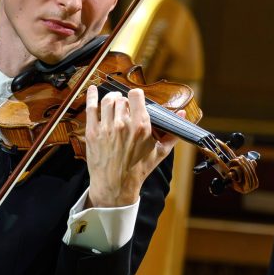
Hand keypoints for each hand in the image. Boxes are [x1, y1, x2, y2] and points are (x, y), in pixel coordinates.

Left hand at [84, 86, 179, 207]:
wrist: (115, 185)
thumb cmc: (138, 170)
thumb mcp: (159, 152)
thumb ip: (172, 132)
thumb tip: (182, 114)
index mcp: (141, 126)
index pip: (136, 95)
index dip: (136, 95)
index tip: (135, 99)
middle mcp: (123, 124)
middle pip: (121, 99)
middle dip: (123, 101)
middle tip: (124, 107)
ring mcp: (106, 128)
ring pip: (107, 100)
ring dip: (110, 98)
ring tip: (112, 101)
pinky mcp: (92, 132)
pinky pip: (91, 108)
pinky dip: (91, 96)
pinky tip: (92, 89)